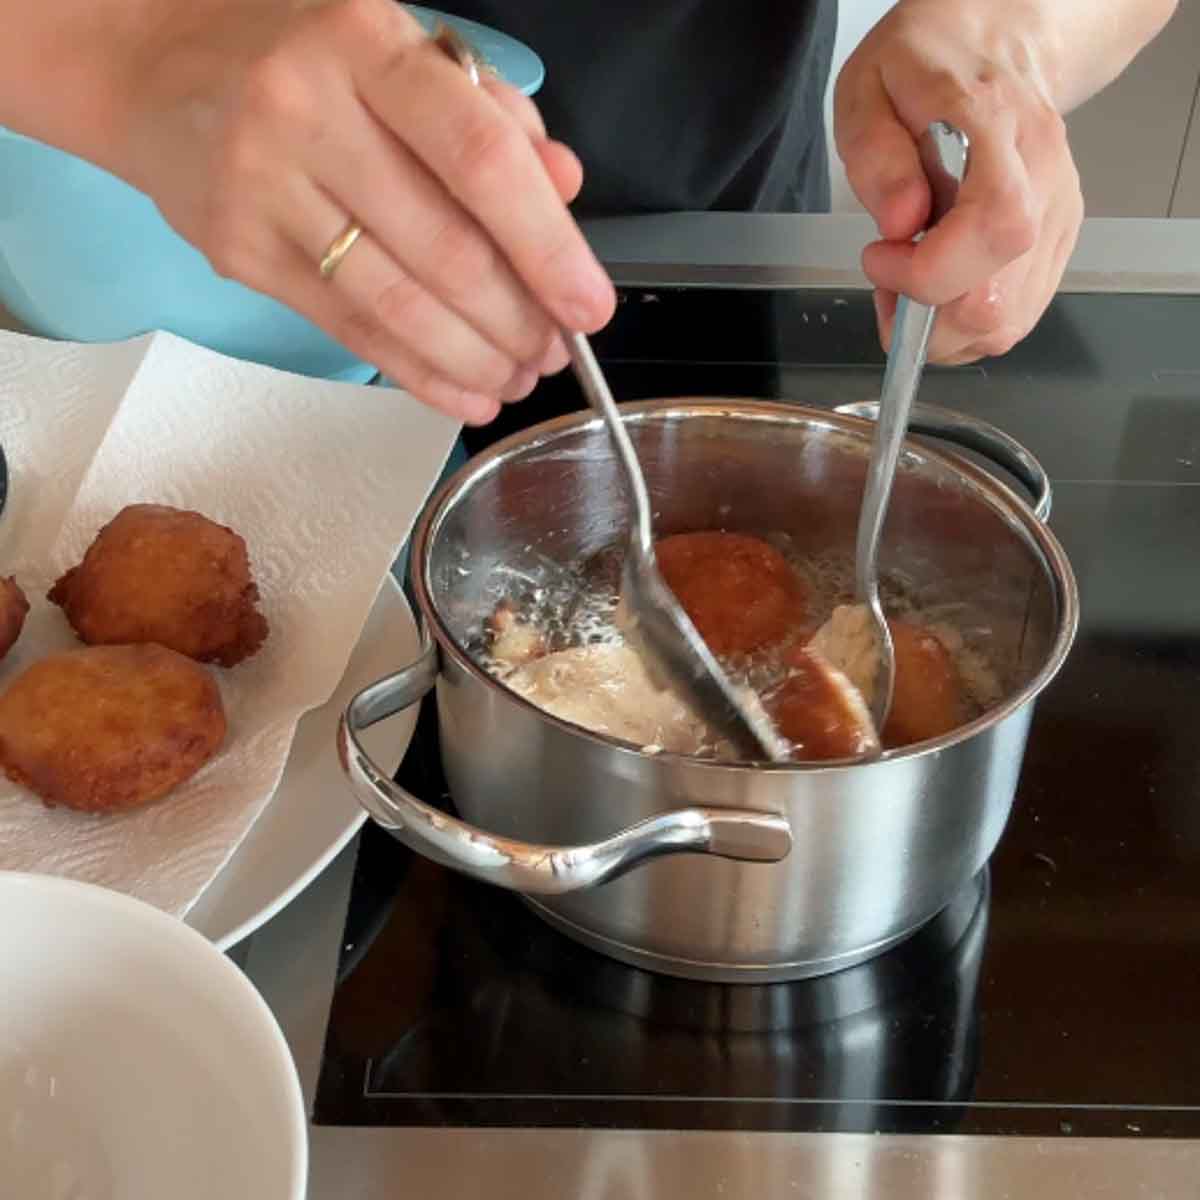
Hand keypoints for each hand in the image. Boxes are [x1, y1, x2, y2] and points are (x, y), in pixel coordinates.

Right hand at [114, 0, 614, 422]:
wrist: (157, 69)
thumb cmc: (304, 57)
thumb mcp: (402, 54)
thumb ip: (491, 118)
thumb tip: (565, 192)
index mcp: (367, 45)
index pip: (479, 159)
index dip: (546, 246)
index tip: (589, 307)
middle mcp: (307, 111)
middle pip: (444, 247)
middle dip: (518, 320)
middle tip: (555, 353)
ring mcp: (263, 186)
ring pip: (397, 304)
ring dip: (475, 358)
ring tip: (518, 378)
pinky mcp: (239, 252)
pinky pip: (350, 330)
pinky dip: (418, 374)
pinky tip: (465, 393)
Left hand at [833, 0, 1083, 363]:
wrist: (991, 41)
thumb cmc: (927, 63)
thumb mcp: (868, 90)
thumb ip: (876, 156)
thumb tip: (900, 224)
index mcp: (998, 126)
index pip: (992, 226)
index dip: (925, 270)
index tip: (880, 255)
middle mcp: (1043, 175)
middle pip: (998, 299)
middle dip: (923, 317)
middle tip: (889, 278)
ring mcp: (1057, 213)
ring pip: (1007, 321)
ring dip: (942, 328)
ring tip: (911, 280)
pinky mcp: (1056, 240)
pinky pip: (1013, 315)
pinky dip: (965, 322)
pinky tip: (940, 283)